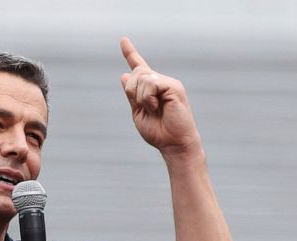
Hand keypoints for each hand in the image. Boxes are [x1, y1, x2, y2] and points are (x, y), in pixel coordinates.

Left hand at [120, 37, 200, 154]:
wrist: (174, 143)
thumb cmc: (158, 132)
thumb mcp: (138, 113)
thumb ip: (132, 95)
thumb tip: (124, 75)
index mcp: (151, 88)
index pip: (139, 66)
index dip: (130, 53)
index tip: (122, 40)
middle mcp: (160, 82)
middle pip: (136, 73)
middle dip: (133, 91)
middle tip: (147, 109)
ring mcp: (168, 82)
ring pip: (142, 78)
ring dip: (141, 98)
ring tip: (154, 110)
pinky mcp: (173, 86)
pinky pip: (151, 84)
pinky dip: (148, 98)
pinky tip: (157, 107)